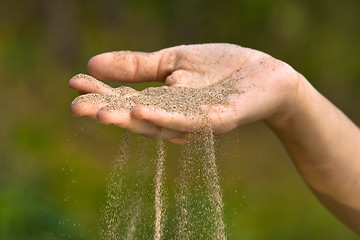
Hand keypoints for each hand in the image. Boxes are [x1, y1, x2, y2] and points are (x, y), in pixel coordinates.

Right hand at [69, 43, 299, 142]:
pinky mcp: (217, 120)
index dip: (100, 93)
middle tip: (77, 108)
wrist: (264, 73)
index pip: (125, 99)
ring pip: (158, 124)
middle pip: (137, 117)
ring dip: (129, 120)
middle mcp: (174, 118)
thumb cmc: (219, 68)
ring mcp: (195, 122)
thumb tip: (92, 63)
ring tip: (102, 113)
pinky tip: (141, 109)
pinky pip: (188, 120)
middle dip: (107, 112)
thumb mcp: (173, 62)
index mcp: (163, 103)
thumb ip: (138, 66)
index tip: (74, 83)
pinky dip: (164, 117)